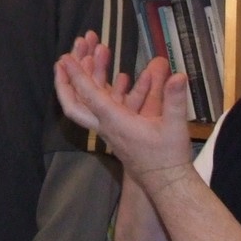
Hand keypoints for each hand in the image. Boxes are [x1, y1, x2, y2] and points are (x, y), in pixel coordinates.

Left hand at [54, 32, 192, 188]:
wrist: (165, 182)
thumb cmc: (168, 157)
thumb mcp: (174, 126)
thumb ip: (175, 99)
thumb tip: (179, 76)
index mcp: (115, 122)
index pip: (90, 96)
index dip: (78, 75)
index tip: (66, 58)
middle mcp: (106, 126)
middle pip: (74, 106)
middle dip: (64, 83)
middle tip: (61, 62)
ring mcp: (108, 130)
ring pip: (85, 106)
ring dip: (82, 83)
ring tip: (84, 59)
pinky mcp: (115, 131)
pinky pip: (100, 108)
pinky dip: (101, 91)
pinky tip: (116, 77)